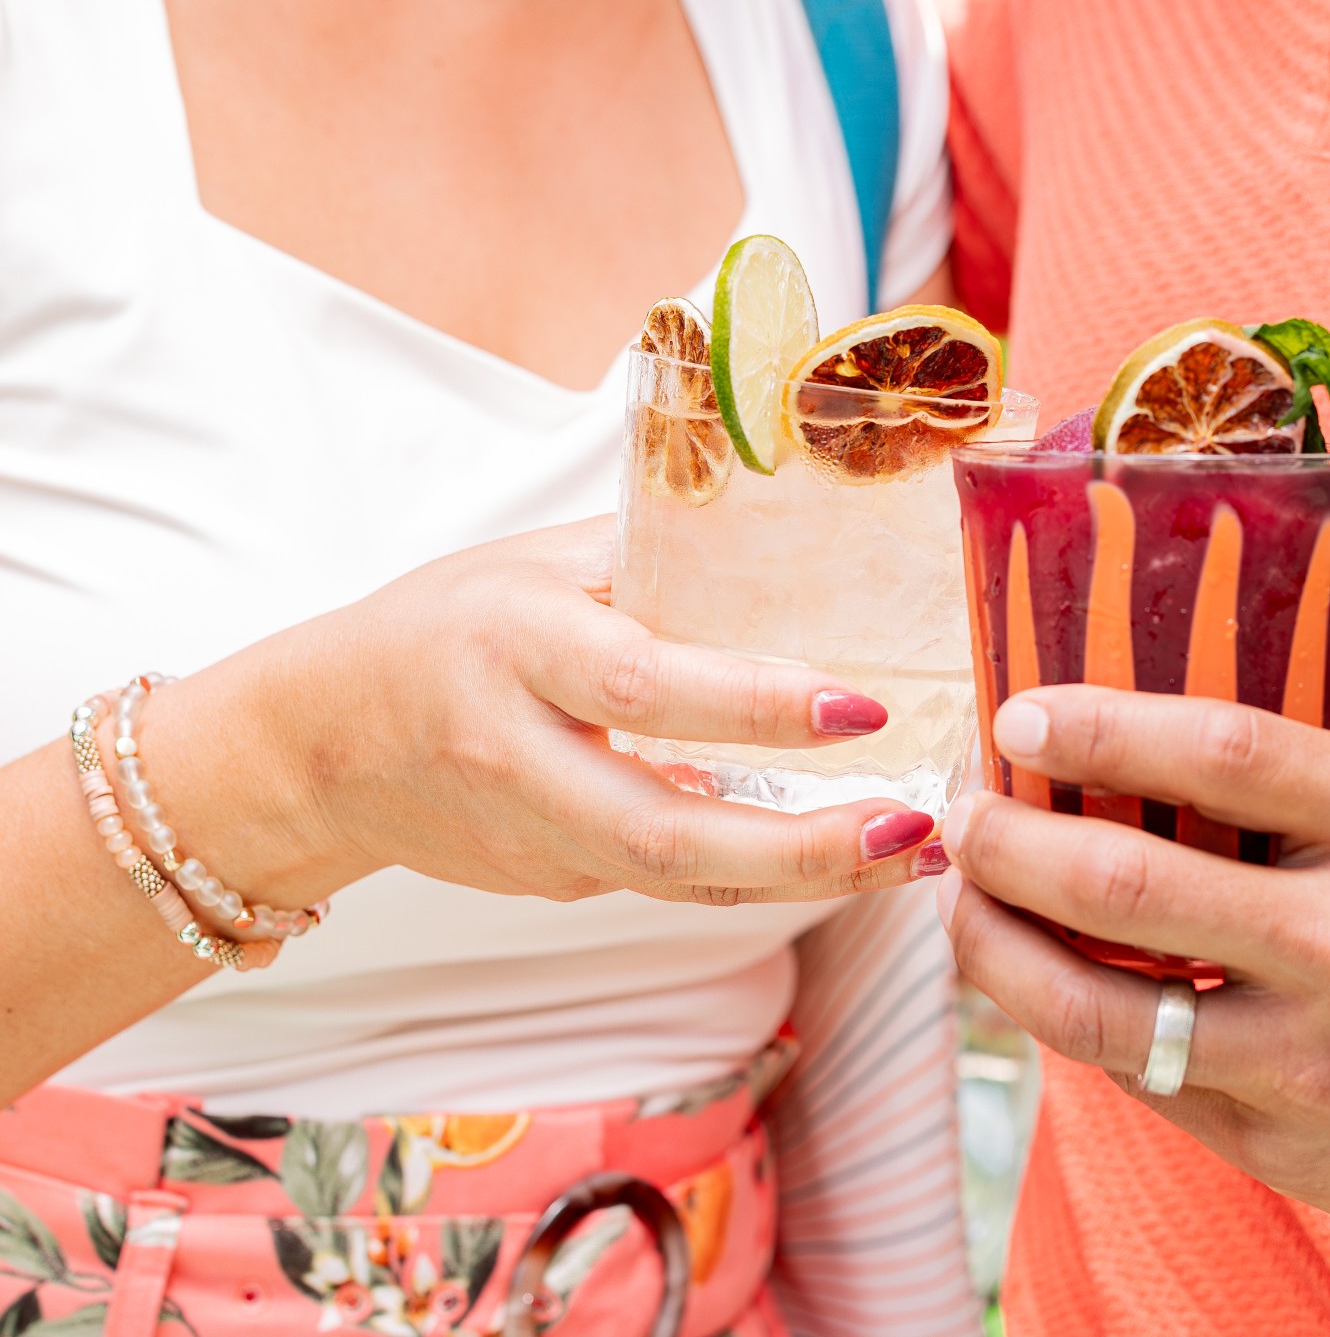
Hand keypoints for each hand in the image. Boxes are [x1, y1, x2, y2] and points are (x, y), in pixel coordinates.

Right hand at [150, 518, 941, 912]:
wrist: (316, 742)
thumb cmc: (446, 622)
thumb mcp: (539, 562)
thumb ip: (656, 561)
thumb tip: (802, 544)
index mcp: (516, 647)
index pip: (644, 686)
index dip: (755, 706)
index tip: (861, 707)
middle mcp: (519, 755)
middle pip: (665, 831)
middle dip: (804, 846)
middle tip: (916, 830)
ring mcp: (531, 838)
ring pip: (676, 880)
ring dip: (804, 876)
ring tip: (914, 854)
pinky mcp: (548, 882)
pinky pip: (665, 879)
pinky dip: (756, 870)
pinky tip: (839, 848)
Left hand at [937, 684, 1329, 1243]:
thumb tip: (1195, 644)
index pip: (1222, 755)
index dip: (1100, 726)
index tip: (1017, 715)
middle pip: (1131, 891)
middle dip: (1011, 843)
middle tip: (962, 810)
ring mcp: (1318, 1061)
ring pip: (1101, 1013)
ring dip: (996, 949)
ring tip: (961, 898)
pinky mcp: (1284, 1145)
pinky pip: (1134, 1076)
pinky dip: (1062, 1018)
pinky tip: (1030, 971)